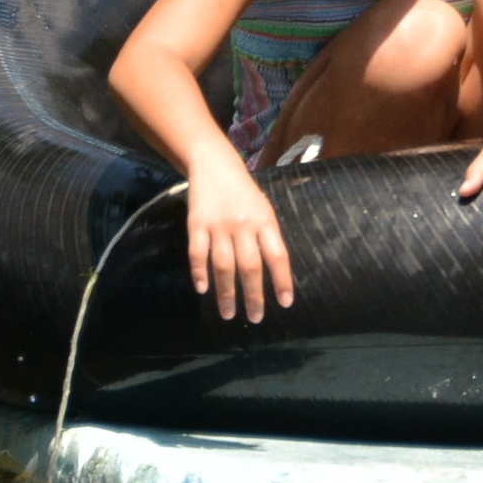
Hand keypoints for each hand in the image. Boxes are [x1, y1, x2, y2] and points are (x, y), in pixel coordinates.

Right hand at [187, 155, 292, 320]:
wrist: (215, 164)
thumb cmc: (245, 193)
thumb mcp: (264, 209)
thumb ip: (267, 238)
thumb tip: (274, 275)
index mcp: (265, 221)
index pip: (278, 255)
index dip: (282, 280)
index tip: (285, 303)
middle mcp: (243, 225)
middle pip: (250, 266)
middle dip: (253, 295)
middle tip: (255, 317)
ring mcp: (218, 224)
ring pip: (223, 265)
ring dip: (226, 293)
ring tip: (228, 313)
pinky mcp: (196, 223)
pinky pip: (198, 252)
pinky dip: (199, 272)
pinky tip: (202, 289)